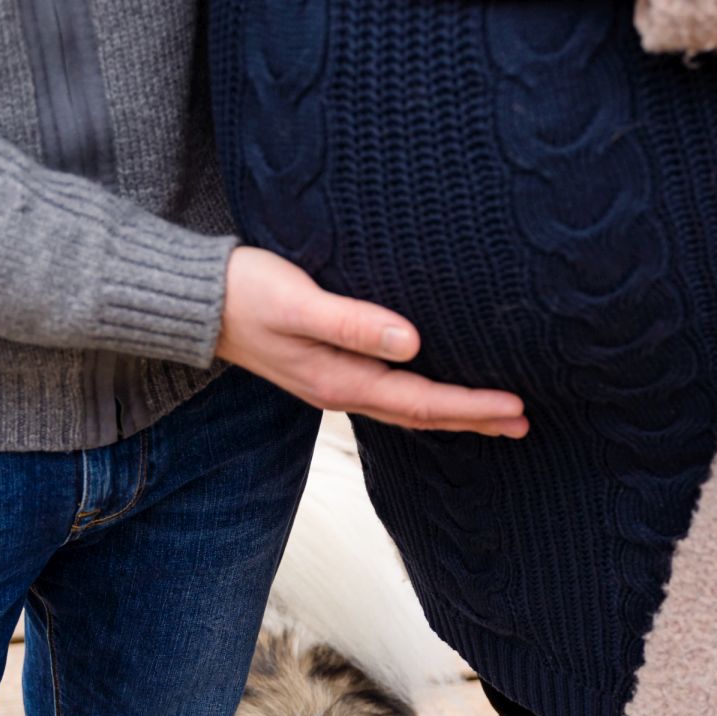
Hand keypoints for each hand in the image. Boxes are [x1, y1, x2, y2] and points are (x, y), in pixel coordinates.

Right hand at [216, 247, 527, 437]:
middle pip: (421, 413)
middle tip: (524, 423)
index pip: (421, 401)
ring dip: (452, 412)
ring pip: (406, 407)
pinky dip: (421, 397)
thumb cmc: (244, 292)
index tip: (516, 405)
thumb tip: (411, 342)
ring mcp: (332, 382)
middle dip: (473, 418)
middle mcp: (340, 389)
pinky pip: (387, 393)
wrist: (192, 302)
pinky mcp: (326, 366)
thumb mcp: (298, 302)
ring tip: (494, 415)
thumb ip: (353, 322)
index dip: (471, 405)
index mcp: (340, 380)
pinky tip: (433, 387)